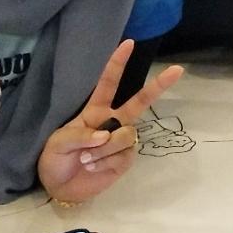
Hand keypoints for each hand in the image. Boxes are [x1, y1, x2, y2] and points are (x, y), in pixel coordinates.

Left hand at [37, 40, 184, 204]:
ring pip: (125, 135)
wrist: (60, 189)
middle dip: (158, 86)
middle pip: (140, 101)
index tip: (128, 43)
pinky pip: (123, 155)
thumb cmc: (55, 159)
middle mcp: (112, 122)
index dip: (117, 63)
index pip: (108, 83)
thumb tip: (106, 135)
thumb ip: (80, 135)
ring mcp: (121, 141)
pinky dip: (104, 163)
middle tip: (177, 70)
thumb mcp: (58, 142)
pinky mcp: (125, 160)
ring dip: (103, 149)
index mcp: (95, 111)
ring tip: (86, 159)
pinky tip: (94, 167)